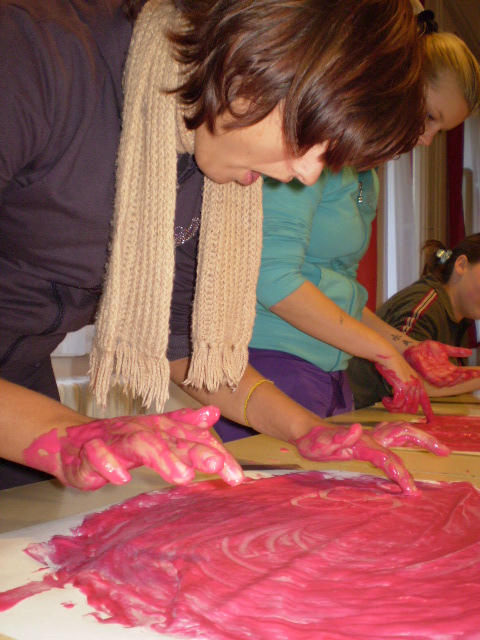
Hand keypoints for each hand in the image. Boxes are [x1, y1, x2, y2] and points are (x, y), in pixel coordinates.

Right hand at [23, 406, 244, 490]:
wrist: (71, 441)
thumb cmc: (119, 441)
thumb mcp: (155, 433)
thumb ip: (185, 426)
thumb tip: (213, 412)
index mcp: (158, 429)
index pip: (191, 438)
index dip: (214, 453)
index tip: (237, 476)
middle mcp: (141, 431)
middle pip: (172, 439)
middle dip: (195, 451)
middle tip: (218, 466)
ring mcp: (115, 441)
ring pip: (140, 444)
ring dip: (162, 458)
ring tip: (183, 476)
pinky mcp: (89, 454)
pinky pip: (98, 457)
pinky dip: (108, 465)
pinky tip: (121, 478)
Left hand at [294, 421, 448, 493]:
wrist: (306, 432)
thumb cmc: (314, 440)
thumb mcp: (322, 441)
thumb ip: (339, 437)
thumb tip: (356, 429)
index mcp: (364, 443)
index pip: (387, 459)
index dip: (400, 473)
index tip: (411, 490)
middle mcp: (371, 438)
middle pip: (403, 434)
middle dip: (424, 442)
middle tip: (444, 451)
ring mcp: (370, 438)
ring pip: (400, 433)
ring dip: (419, 438)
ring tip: (438, 446)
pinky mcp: (366, 440)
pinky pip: (391, 438)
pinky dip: (406, 438)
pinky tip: (411, 442)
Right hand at [375, 360, 434, 421]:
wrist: (387, 355)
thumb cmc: (391, 363)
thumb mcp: (402, 375)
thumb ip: (404, 385)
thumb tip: (399, 396)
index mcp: (418, 382)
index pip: (425, 400)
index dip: (428, 411)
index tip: (431, 420)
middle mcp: (416, 386)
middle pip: (412, 408)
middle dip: (402, 411)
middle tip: (392, 406)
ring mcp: (410, 387)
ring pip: (404, 407)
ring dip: (394, 408)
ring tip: (387, 402)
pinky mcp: (402, 388)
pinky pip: (397, 404)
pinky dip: (390, 404)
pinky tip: (385, 399)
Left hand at [404, 340, 479, 387]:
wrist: (413, 347)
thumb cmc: (427, 348)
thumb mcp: (444, 349)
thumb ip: (456, 351)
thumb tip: (470, 352)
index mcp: (448, 369)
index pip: (462, 372)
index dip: (471, 373)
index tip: (479, 372)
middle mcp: (444, 374)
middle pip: (457, 379)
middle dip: (466, 377)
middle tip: (473, 374)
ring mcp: (436, 376)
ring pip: (450, 382)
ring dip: (457, 379)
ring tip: (465, 374)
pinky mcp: (428, 377)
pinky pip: (438, 382)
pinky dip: (445, 381)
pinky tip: (451, 377)